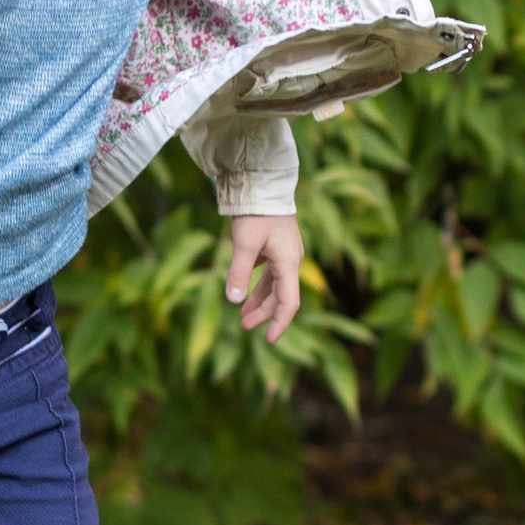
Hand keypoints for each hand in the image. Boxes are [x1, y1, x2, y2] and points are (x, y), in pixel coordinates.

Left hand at [225, 213, 302, 343]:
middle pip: (280, 296)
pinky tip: (244, 290)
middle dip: (264, 314)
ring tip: (242, 315)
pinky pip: (269, 273)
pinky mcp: (275, 246)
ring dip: (259, 301)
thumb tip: (234, 300)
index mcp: (288, 262)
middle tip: (243, 327)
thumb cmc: (257, 211)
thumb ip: (239, 272)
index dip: (279, 323)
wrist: (263, 184)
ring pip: (274, 285)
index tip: (268, 340)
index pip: (289, 302)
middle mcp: (290, 260)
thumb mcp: (245, 243)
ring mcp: (283, 253)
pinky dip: (257, 285)